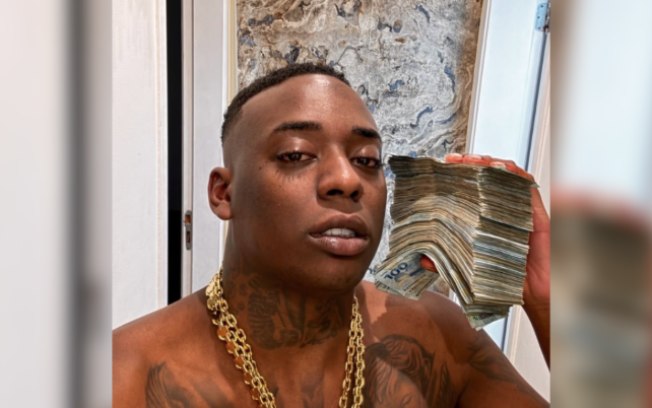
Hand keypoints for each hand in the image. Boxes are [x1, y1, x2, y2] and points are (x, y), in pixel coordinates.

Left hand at [419, 153, 549, 311]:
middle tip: (456, 160)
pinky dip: (516, 176)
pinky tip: (502, 169)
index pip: (472, 190)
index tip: (443, 167)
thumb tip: (422, 259)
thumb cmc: (503, 281)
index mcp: (485, 220)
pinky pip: (528, 190)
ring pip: (508, 178)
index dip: (459, 176)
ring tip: (476, 160)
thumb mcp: (467, 271)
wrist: (530, 297)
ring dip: (492, 164)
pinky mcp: (537, 217)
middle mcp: (502, 212)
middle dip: (472, 164)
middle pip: (488, 178)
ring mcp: (519, 212)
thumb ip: (446, 264)